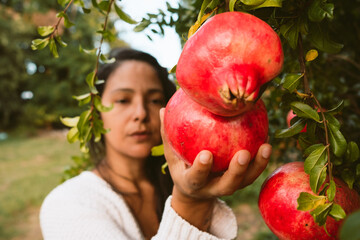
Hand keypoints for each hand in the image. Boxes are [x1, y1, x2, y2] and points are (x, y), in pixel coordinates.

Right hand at [159, 108, 270, 229]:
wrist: (195, 192)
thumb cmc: (182, 166)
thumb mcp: (171, 155)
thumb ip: (167, 135)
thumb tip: (161, 110)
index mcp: (193, 183)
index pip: (196, 178)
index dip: (201, 169)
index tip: (206, 155)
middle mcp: (213, 188)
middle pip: (228, 185)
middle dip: (236, 171)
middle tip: (243, 154)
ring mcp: (229, 187)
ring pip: (245, 181)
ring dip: (257, 165)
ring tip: (266, 146)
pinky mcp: (241, 183)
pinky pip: (253, 172)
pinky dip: (262, 159)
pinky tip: (268, 140)